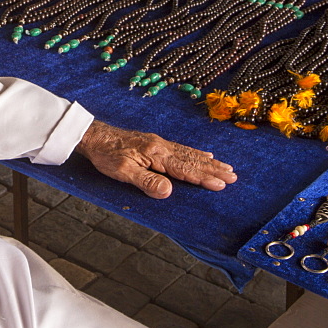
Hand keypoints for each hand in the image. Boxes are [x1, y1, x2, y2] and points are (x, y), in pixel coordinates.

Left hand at [74, 120, 235, 198]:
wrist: (94, 135)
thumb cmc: (106, 154)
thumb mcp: (123, 171)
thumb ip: (146, 181)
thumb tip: (169, 191)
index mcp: (156, 153)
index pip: (184, 169)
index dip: (203, 178)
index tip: (222, 184)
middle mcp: (161, 146)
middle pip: (192, 160)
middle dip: (213, 169)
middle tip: (233, 176)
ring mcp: (158, 143)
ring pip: (189, 153)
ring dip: (208, 161)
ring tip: (225, 167)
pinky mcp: (154, 143)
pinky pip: (181, 148)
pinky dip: (195, 152)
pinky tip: (203, 154)